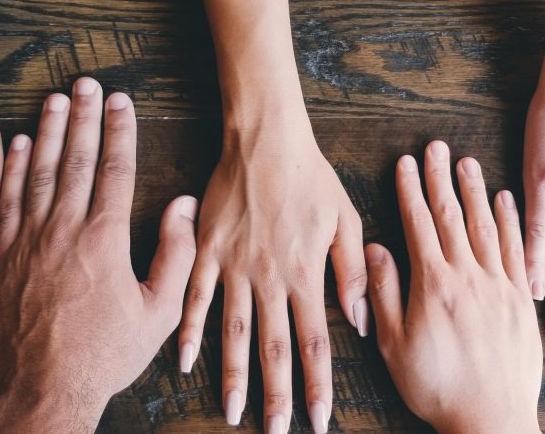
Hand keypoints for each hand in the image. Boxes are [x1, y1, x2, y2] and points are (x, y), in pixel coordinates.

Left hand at [0, 81, 198, 431]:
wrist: (43, 388)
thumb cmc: (104, 355)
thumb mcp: (158, 312)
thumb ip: (176, 254)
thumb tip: (182, 206)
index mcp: (104, 240)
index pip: (114, 170)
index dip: (120, 131)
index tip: (122, 102)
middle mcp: (62, 231)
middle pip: (74, 160)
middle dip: (83, 117)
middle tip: (87, 83)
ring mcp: (25, 241)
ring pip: (37, 172)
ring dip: (48, 131)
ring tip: (55, 99)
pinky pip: (5, 201)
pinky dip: (12, 169)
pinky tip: (19, 144)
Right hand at [178, 113, 365, 432]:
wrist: (265, 139)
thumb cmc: (311, 177)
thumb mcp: (346, 221)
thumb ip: (352, 274)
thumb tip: (360, 322)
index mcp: (305, 274)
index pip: (315, 343)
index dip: (318, 385)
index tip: (319, 419)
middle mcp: (269, 278)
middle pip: (274, 348)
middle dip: (277, 395)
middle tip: (277, 431)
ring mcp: (234, 267)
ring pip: (233, 333)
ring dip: (233, 376)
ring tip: (232, 412)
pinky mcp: (207, 251)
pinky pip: (195, 298)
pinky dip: (189, 332)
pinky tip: (184, 362)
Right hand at [367, 141, 541, 433]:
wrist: (491, 419)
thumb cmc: (436, 387)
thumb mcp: (393, 345)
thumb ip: (383, 293)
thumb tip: (374, 250)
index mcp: (433, 285)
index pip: (419, 224)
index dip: (411, 190)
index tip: (406, 162)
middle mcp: (469, 277)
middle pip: (452, 217)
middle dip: (441, 179)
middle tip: (437, 146)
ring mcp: (499, 287)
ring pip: (486, 227)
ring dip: (475, 192)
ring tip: (468, 162)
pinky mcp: (520, 302)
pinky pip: (517, 251)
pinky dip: (511, 222)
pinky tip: (506, 202)